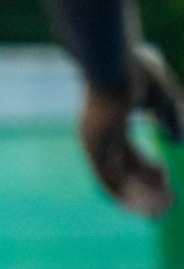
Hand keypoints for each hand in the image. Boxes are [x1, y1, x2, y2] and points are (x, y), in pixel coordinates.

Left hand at [80, 44, 183, 217]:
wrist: (115, 62)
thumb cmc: (137, 71)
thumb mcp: (163, 99)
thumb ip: (170, 120)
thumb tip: (178, 141)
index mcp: (112, 125)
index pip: (129, 157)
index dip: (151, 173)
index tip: (170, 184)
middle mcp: (99, 137)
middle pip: (122, 172)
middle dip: (147, 189)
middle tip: (169, 203)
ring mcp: (94, 141)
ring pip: (115, 180)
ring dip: (140, 196)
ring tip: (164, 207)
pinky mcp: (92, 145)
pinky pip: (107, 180)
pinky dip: (126, 195)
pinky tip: (148, 204)